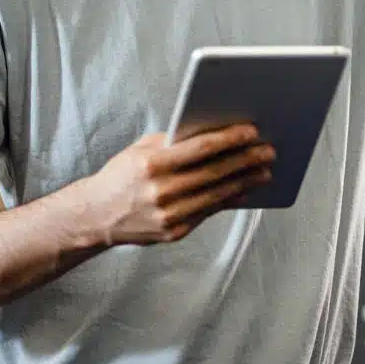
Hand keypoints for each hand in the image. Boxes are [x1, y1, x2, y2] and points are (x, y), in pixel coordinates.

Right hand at [89, 124, 273, 245]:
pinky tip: (244, 190)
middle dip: (246, 160)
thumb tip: (215, 132)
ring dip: (245, 181)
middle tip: (268, 151)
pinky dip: (229, 200)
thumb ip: (174, 142)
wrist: (96, 215)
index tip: (252, 132)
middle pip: (214, 172)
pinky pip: (208, 213)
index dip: (230, 139)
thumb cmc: (122, 175)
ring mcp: (168, 215)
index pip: (200, 148)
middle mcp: (160, 191)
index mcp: (151, 164)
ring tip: (264, 170)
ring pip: (216, 195)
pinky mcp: (174, 232)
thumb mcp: (141, 150)